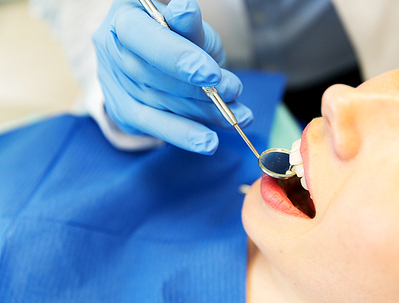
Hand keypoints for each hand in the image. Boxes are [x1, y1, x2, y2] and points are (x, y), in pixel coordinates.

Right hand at [93, 0, 252, 153]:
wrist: (165, 59)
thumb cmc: (181, 36)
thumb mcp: (190, 26)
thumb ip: (190, 26)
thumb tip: (185, 10)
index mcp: (123, 19)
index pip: (144, 39)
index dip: (176, 58)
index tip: (211, 74)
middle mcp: (110, 50)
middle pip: (150, 76)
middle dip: (196, 90)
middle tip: (233, 92)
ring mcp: (113, 83)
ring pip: (156, 105)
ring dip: (200, 114)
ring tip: (235, 117)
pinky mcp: (123, 112)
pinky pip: (154, 128)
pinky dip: (185, 135)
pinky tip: (208, 141)